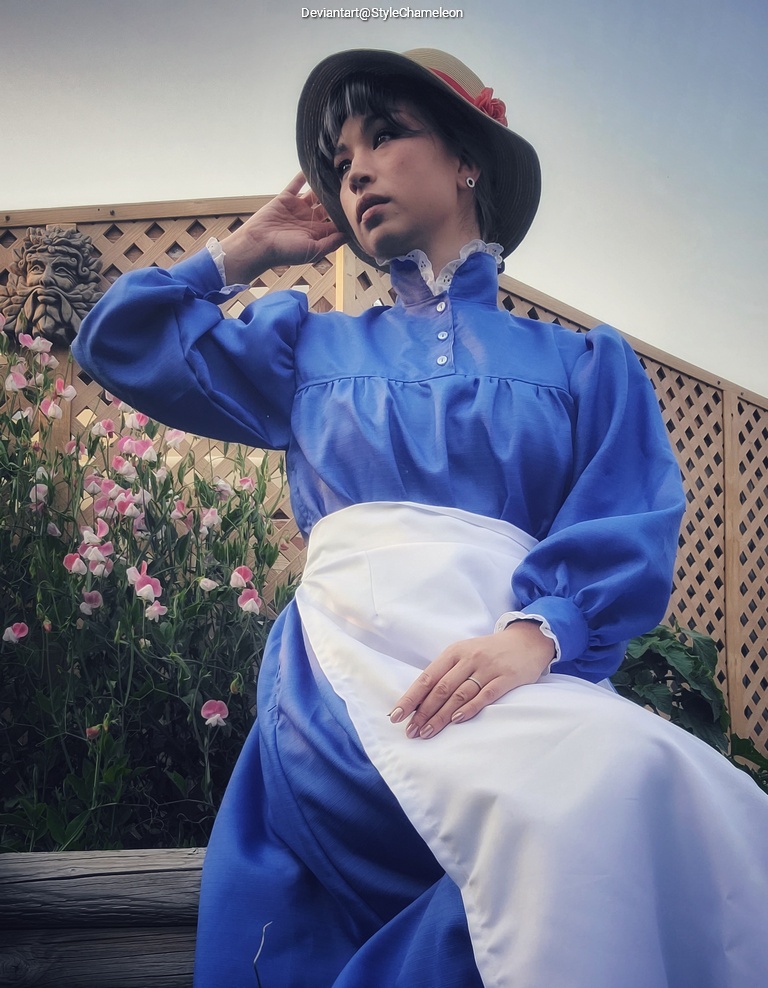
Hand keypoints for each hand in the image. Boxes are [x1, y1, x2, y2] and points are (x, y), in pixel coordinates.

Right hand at [218, 173, 347, 283]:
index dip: (345, 214)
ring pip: (314, 193)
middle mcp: (309, 220)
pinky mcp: (285, 198)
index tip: (357, 203)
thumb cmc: (285, 252)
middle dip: (337, 197)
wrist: (258, 244)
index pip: (336, 221)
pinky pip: (296, 184)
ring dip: (323, 185)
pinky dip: (303, 176)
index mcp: (317, 233)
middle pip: (327, 205)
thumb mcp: (313, 251)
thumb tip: (349, 235)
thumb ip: (331, 243)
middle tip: (350, 183)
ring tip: (334, 172)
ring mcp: (297, 208)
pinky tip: (313, 166)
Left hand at [389, 621, 554, 739]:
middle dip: (423, 712)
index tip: (397, 716)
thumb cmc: (489, 652)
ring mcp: (488, 668)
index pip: (427, 677)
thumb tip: (420, 699)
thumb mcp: (465, 654)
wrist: (527, 640)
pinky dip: (470, 708)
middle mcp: (469, 658)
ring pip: (459, 694)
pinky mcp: (506, 677)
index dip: (411, 698)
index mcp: (454, 652)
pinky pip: (485, 695)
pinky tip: (457, 720)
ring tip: (427, 732)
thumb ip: (446, 672)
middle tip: (411, 731)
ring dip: (441, 715)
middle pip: (441, 688)